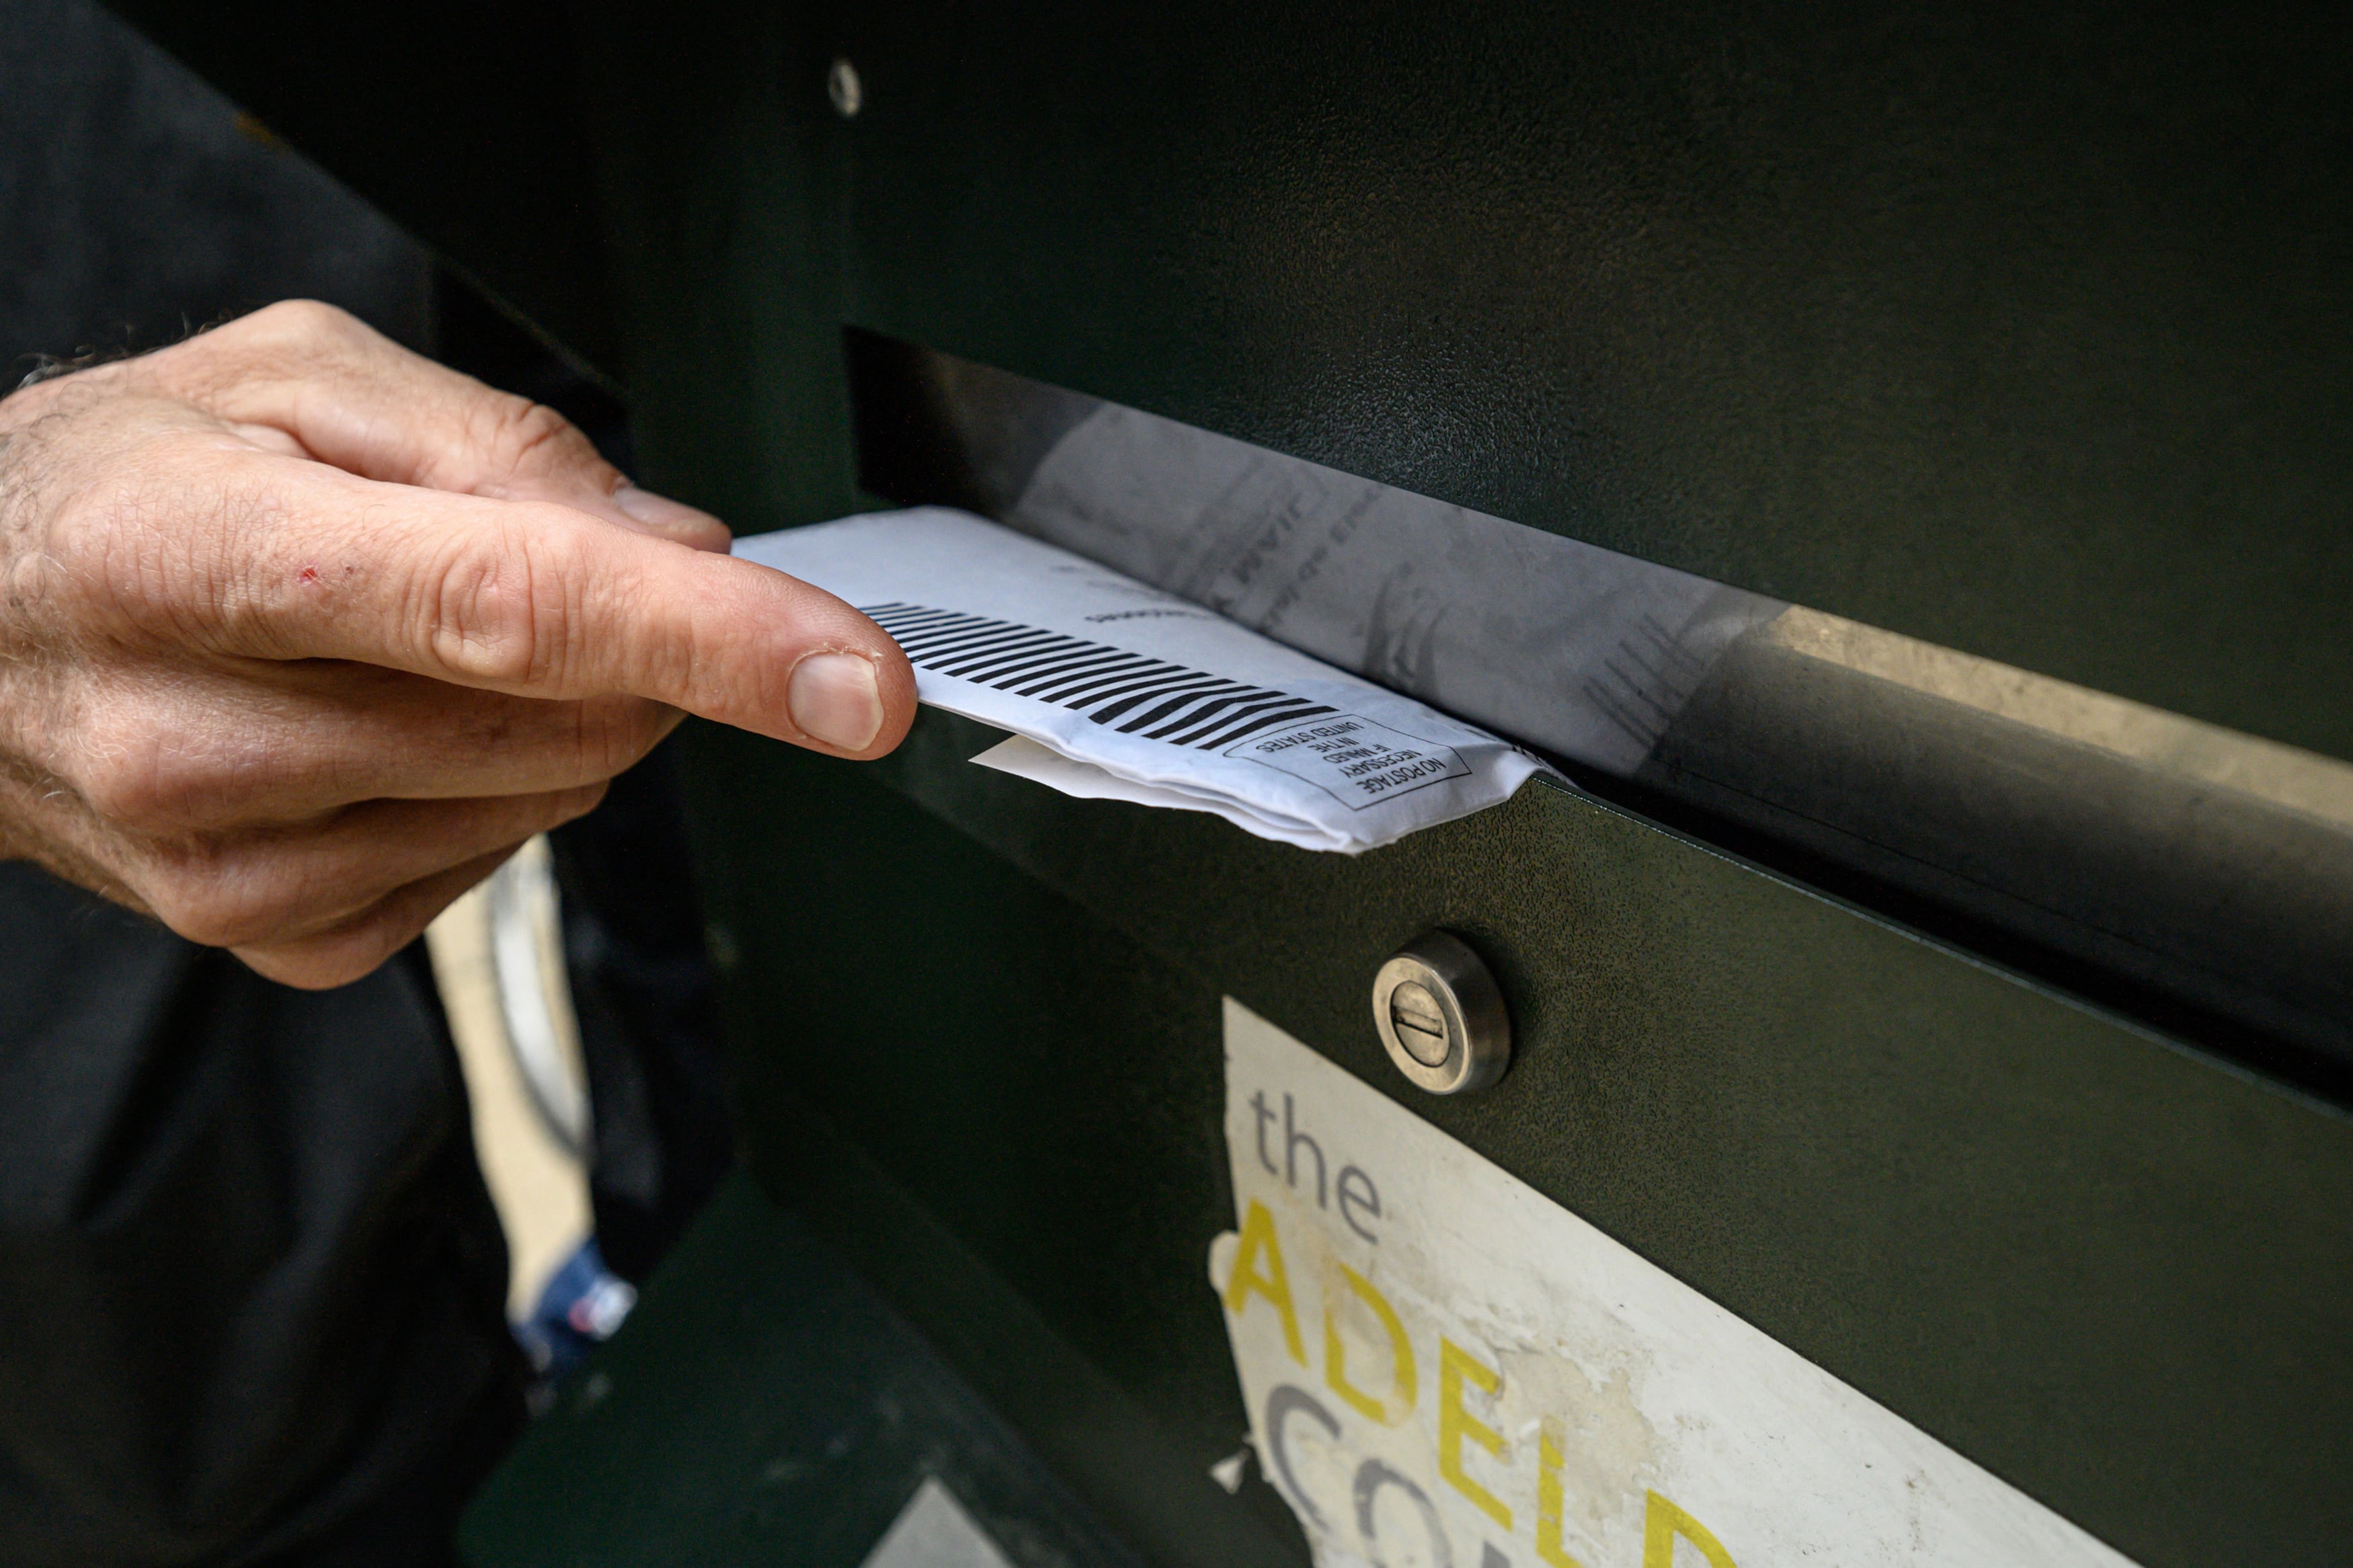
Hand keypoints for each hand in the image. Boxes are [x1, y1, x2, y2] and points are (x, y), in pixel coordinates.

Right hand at [0, 300, 914, 987]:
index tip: (853, 678)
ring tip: (410, 643)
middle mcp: (199, 736)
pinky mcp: (277, 939)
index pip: (510, 610)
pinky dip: (494, 791)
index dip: (712, 644)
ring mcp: (233, 865)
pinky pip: (494, 870)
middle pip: (559, 716)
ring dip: (555, 715)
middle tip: (523, 572)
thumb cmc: (118, 489)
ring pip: (551, 796)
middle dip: (620, 643)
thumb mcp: (288, 377)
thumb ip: (500, 443)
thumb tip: (681, 548)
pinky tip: (387, 731)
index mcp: (198, 557)